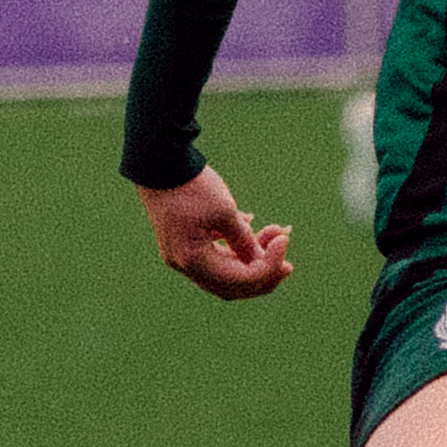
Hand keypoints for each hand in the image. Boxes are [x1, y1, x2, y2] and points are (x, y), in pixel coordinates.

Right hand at [139, 168, 293, 299]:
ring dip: (252, 257)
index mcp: (193, 261)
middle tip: (288, 264)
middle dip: (262, 274)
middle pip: (231, 285)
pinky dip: (236, 247)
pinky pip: (215, 254)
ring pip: (224, 270)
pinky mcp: (183, 241)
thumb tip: (264, 261)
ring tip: (277, 233)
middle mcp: (184, 264)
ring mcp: (181, 255)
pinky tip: (254, 228)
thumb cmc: (191, 186)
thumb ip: (245, 241)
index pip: (239, 280)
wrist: (159, 161)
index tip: (285, 240)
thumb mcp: (225, 213)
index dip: (268, 266)